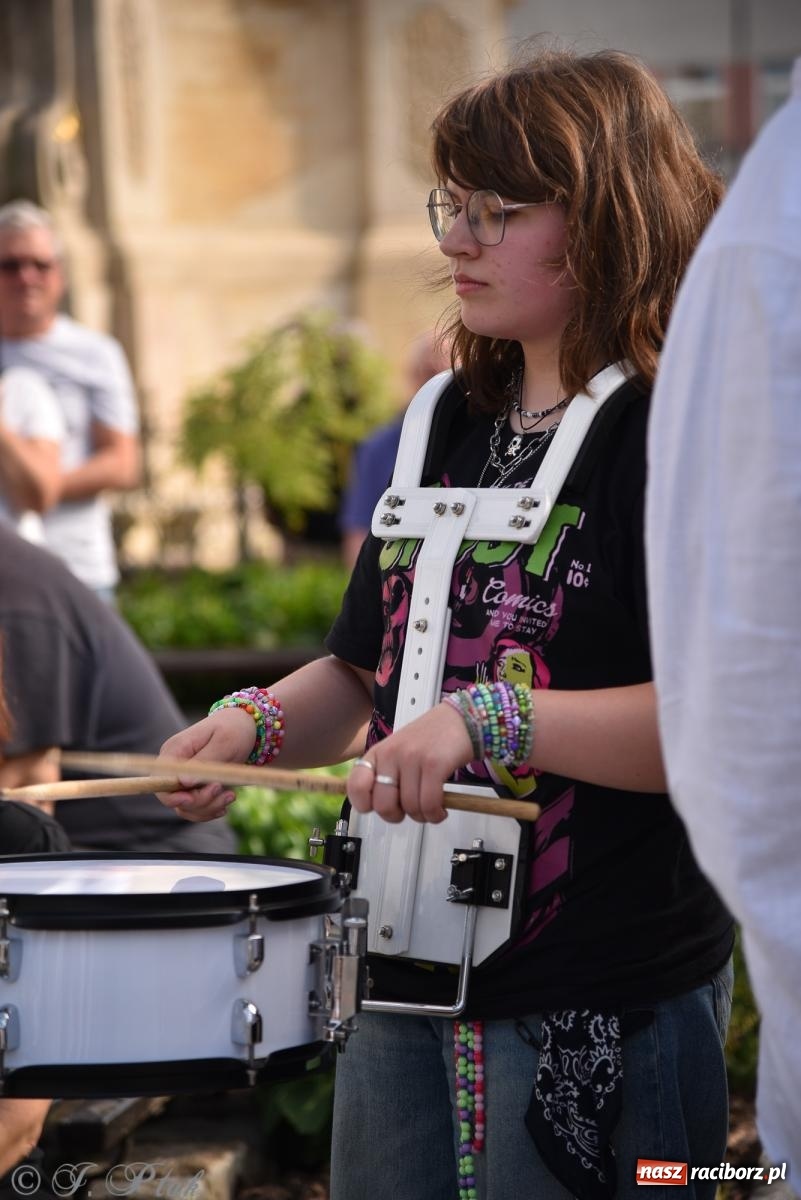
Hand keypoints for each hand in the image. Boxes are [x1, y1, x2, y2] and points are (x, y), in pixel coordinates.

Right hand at [155, 708, 256, 821]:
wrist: (243, 726)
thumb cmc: (233, 729)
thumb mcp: (223, 741)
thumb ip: (204, 761)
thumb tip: (183, 782)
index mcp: (175, 750)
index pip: (159, 779)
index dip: (171, 795)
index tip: (190, 799)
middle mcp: (174, 767)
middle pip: (174, 797)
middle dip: (200, 801)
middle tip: (227, 793)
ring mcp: (184, 778)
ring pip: (187, 807)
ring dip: (209, 807)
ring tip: (231, 795)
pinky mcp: (195, 788)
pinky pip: (197, 808)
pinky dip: (211, 809)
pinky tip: (226, 801)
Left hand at [347, 701, 473, 824]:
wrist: (461, 720)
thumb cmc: (431, 739)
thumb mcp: (399, 752)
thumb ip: (387, 775)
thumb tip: (380, 807)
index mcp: (378, 753)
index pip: (356, 786)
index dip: (366, 805)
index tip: (383, 806)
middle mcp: (391, 754)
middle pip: (383, 806)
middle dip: (399, 816)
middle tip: (411, 811)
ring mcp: (412, 758)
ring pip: (410, 808)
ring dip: (423, 816)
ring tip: (431, 807)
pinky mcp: (434, 764)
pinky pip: (429, 804)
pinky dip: (436, 814)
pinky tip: (441, 809)